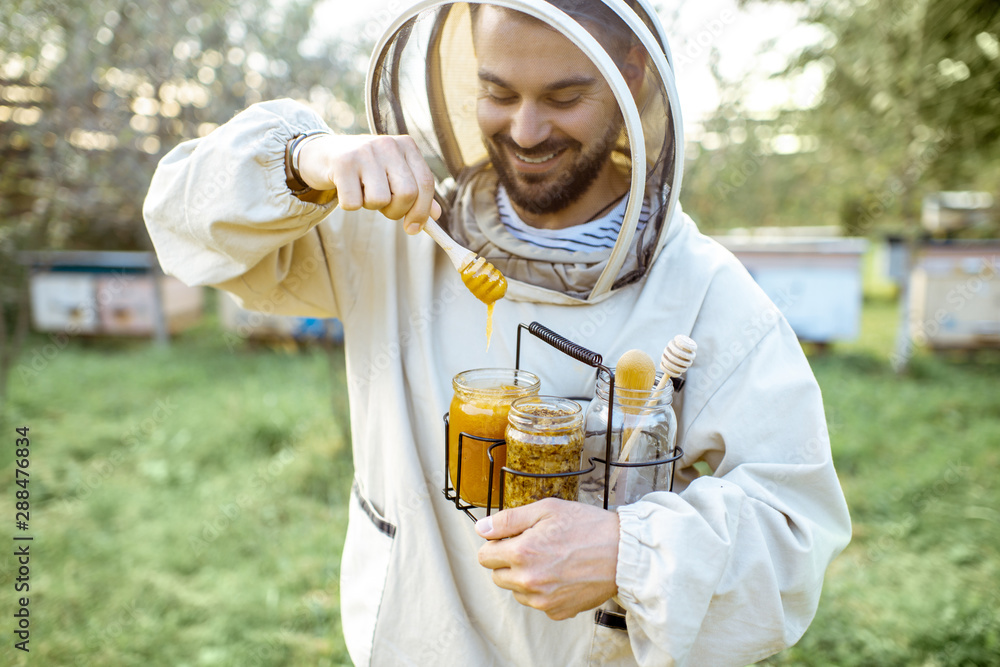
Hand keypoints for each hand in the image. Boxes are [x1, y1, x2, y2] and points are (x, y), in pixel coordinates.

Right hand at [297, 134, 441, 233]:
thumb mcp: (393, 175)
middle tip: (384, 209)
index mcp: (406, 145)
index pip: (426, 183)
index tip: (413, 228)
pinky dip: (350, 205)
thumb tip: (436, 216)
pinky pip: (354, 202)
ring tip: (363, 192)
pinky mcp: (342, 162)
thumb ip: (416, 193)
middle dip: (397, 211)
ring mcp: (364, 151)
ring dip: (371, 207)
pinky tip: (346, 189)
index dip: (422, 210)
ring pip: (380, 200)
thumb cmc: (365, 170)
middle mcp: (388, 144)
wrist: (323, 153)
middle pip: (407, 193)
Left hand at [476, 498, 619, 619]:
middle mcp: (529, 581)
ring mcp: (542, 600)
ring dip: (524, 577)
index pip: (484, 556)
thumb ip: (509, 519)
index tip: (510, 538)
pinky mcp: (557, 611)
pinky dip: (543, 591)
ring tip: (550, 559)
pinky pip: (537, 603)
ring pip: (516, 591)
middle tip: (534, 547)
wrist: (623, 553)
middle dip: (509, 561)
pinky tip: (561, 574)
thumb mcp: (546, 509)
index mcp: (522, 553)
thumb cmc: (588, 527)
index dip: (496, 544)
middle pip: (497, 575)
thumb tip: (481, 528)